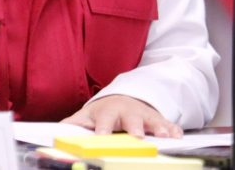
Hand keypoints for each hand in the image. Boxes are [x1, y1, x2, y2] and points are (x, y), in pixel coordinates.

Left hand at [61, 94, 182, 138]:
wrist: (124, 98)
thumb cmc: (104, 113)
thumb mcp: (87, 116)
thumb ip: (73, 124)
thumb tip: (56, 132)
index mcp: (107, 112)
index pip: (104, 120)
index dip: (103, 128)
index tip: (102, 136)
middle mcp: (127, 112)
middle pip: (131, 118)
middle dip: (134, 126)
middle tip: (137, 136)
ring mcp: (144, 114)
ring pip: (152, 120)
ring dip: (159, 127)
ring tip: (165, 136)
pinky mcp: (157, 118)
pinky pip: (167, 123)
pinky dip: (173, 129)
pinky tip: (178, 136)